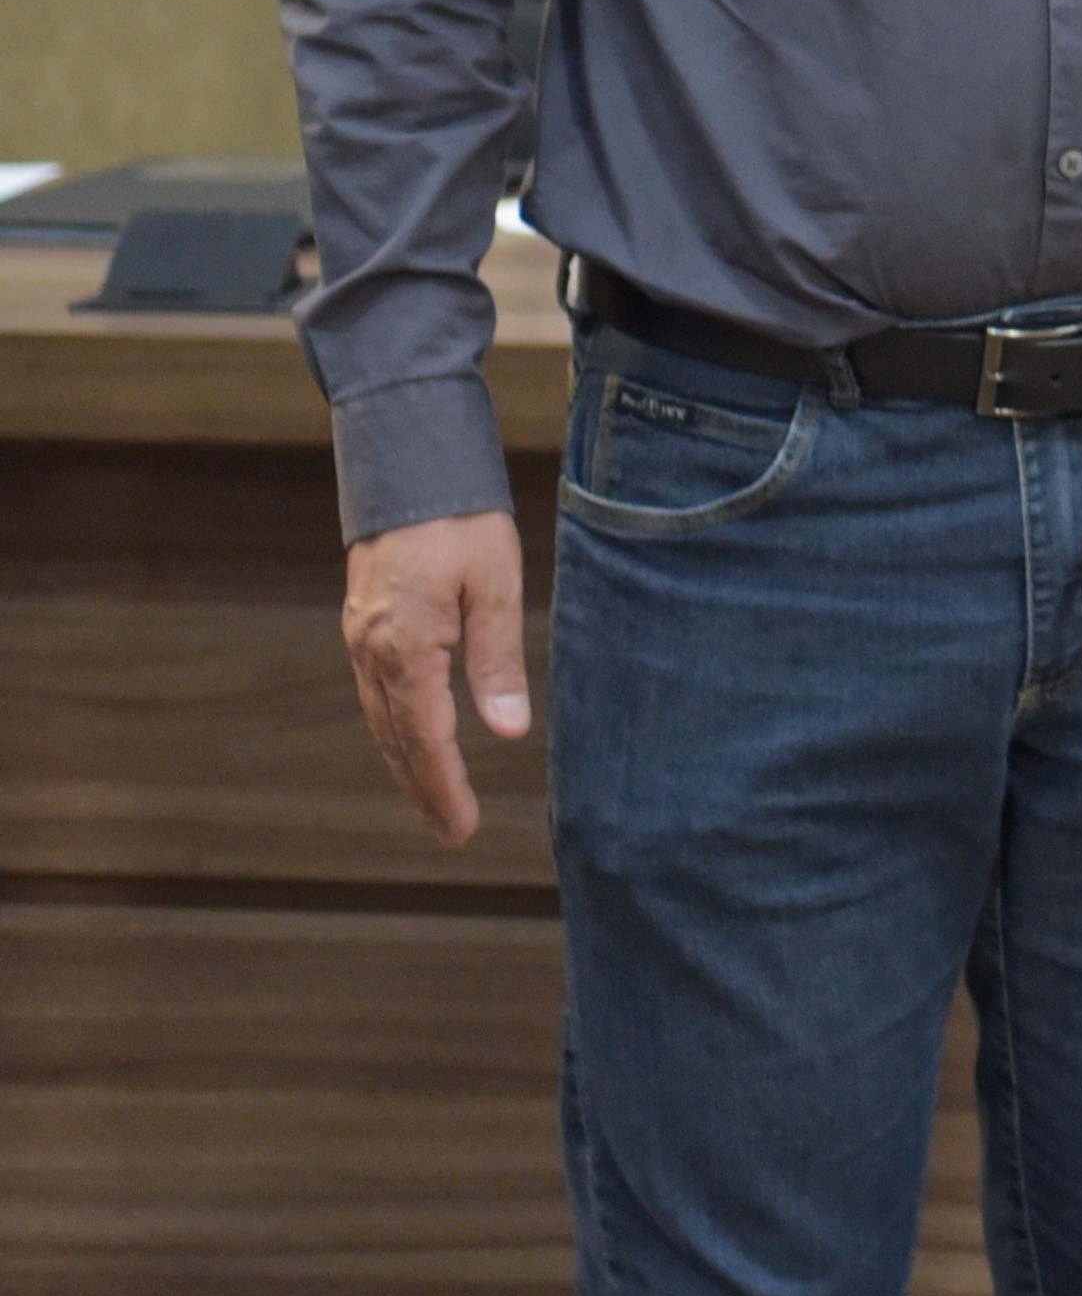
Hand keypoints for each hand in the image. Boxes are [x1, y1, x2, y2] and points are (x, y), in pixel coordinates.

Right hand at [343, 509, 531, 846]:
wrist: (408, 464)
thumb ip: (498, 661)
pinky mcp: (363, 624)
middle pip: (396, 739)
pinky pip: (376, 693)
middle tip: (448, 831)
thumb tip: (507, 731)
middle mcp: (372, 651)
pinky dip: (394, 727)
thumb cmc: (461, 521)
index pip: (425, 739)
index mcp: (406, 648)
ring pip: (381, 719)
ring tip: (432, 800)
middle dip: (423, 788)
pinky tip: (412, 741)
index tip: (461, 828)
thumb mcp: (495, 586)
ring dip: (405, 763)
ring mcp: (361, 638)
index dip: (444, 787)